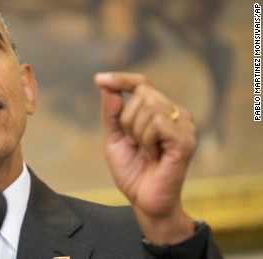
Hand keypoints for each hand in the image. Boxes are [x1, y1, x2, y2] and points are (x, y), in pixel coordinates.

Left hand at [95, 72, 195, 243]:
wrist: (144, 201)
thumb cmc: (132, 171)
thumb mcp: (115, 139)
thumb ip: (112, 114)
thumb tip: (107, 87)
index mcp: (161, 111)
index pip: (142, 83)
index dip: (121, 79)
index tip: (98, 79)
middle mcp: (176, 114)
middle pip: (142, 93)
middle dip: (127, 119)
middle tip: (134, 143)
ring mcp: (184, 126)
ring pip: (149, 106)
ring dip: (136, 132)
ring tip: (145, 151)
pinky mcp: (185, 141)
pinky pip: (157, 123)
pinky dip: (146, 139)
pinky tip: (152, 155)